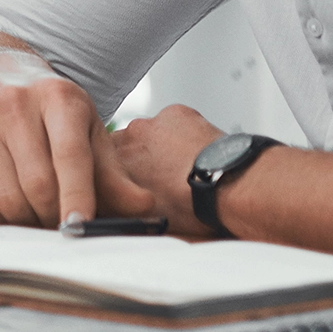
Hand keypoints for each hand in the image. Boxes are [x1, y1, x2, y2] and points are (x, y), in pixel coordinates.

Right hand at [0, 48, 151, 226]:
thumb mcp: (85, 124)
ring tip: (39, 215)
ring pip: (6, 198)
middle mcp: (13, 105)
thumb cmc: (45, 105)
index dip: (77, 196)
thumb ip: (113, 171)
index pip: (70, 155)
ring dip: (27, 220)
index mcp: (56, 97)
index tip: (81, 227)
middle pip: (38, 184)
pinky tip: (9, 208)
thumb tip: (144, 208)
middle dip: (55, 217)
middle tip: (64, 226)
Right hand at [107, 104, 229, 235]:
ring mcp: (152, 124)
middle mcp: (128, 139)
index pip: (103, 164)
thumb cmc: (194, 207)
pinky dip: (180, 134)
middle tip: (159, 179)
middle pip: (125, 146)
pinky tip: (193, 152)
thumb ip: (125, 209)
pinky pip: (172, 122)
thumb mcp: (148, 217)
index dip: (117, 175)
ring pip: (149, 133)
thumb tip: (117, 216)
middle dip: (138, 160)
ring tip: (180, 166)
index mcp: (116, 165)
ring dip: (159, 146)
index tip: (128, 184)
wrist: (229, 186)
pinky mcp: (176, 113)